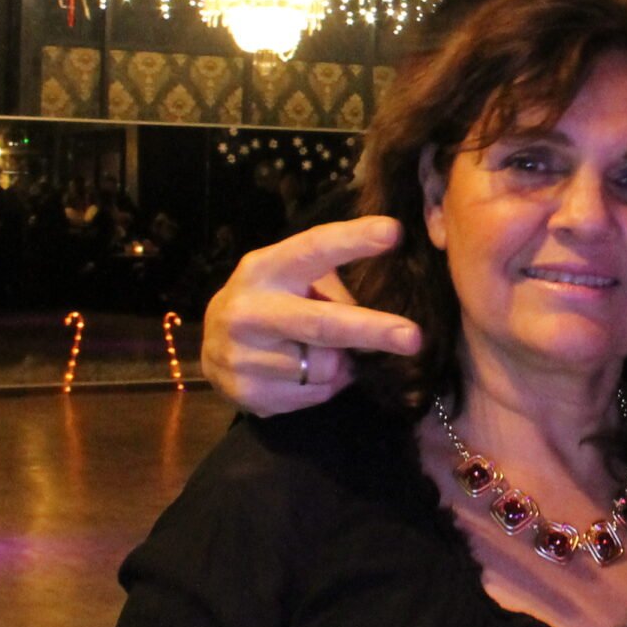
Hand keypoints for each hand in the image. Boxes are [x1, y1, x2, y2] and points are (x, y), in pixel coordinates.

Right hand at [199, 216, 422, 416]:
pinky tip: (301, 373)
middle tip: (413, 337)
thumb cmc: (273, 301)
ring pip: (326, 367)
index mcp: (265, 268)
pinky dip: (324, 386)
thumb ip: (330, 285)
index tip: (392, 232)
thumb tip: (387, 302)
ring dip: (341, 363)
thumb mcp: (291, 277)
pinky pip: (315, 395)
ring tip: (320, 352)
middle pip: (322, 324)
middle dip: (371, 330)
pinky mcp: (248, 393)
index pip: (313, 249)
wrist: (213, 347)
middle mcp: (248, 310)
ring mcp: (243, 355)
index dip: (352, 241)